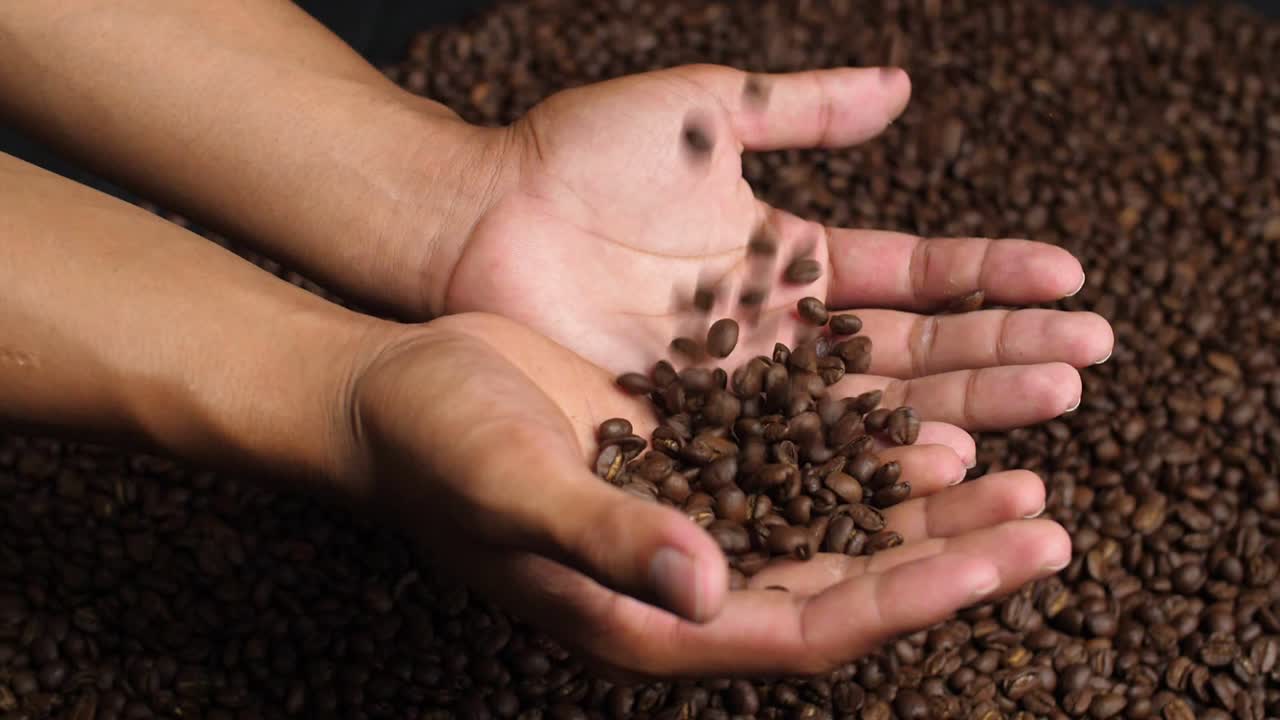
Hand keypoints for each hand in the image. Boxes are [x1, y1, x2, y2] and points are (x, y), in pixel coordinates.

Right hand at [349, 313, 1068, 676]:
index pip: (811, 625)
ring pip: (833, 524)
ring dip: (920, 503)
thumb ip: (607, 539)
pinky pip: (797, 463)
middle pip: (846, 582)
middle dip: (947, 554)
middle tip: (1046, 514)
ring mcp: (692, 520)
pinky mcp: (690, 458)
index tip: (1004, 558)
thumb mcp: (515, 492)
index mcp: (649, 620)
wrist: (396, 394)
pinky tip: (918, 416)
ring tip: (1012, 462)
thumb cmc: (438, 450)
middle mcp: (686, 581)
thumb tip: (708, 586)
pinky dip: (860, 450)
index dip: (912, 596)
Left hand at [427, 64, 1112, 438]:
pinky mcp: (700, 428)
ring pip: (869, 407)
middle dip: (1003, 349)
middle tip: (1093, 358)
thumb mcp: (703, 111)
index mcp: (791, 258)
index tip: (1069, 277)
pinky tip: (940, 458)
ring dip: (962, 406)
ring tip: (1051, 407)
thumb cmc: (575, 157)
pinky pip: (795, 447)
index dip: (990, 275)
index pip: (914, 274)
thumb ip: (801, 105)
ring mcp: (744, 387)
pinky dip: (866, 452)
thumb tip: (906, 88)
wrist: (477, 219)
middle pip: (912, 349)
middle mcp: (781, 332)